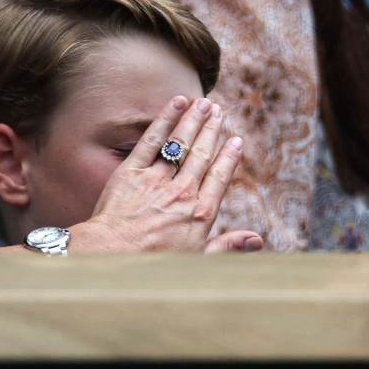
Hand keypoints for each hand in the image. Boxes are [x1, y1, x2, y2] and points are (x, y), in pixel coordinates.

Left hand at [68, 96, 260, 252]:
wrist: (111, 257)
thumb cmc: (153, 265)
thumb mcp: (196, 260)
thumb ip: (227, 246)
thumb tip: (257, 239)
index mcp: (200, 213)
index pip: (219, 177)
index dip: (229, 157)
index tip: (236, 141)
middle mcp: (182, 193)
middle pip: (201, 154)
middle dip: (212, 130)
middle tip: (218, 111)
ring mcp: (156, 180)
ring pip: (180, 143)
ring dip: (193, 120)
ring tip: (203, 103)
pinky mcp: (131, 172)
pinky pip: (151, 140)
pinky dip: (165, 120)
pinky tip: (176, 104)